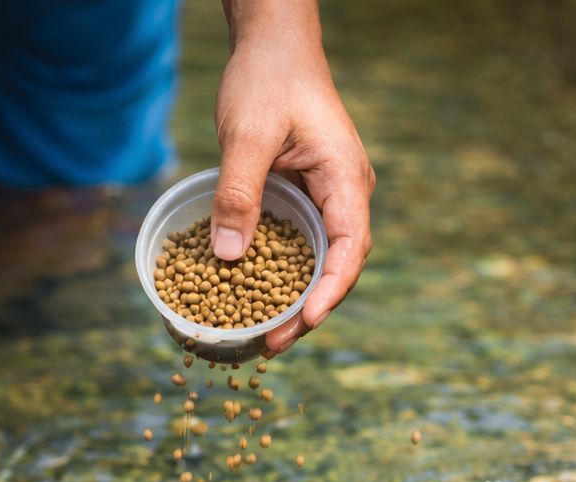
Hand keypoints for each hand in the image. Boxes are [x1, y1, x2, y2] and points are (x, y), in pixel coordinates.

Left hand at [211, 21, 373, 354]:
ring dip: (294, 297)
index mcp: (345, 179)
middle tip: (272, 344)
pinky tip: (253, 293)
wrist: (273, 44)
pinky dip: (279, 271)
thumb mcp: (246, 134)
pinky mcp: (305, 195)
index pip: (350, 248)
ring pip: (319, 259)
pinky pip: (299, 241)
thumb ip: (238, 194)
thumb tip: (226, 258)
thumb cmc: (266, 78)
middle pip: (338, 266)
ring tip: (264, 334)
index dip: (331, 291)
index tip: (306, 321)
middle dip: (309, 309)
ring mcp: (328, 196)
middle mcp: (345, 194)